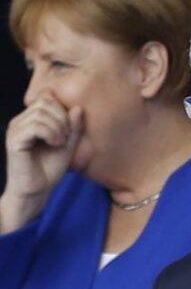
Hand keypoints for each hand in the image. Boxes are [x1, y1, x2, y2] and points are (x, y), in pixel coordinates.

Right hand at [4, 96, 80, 230]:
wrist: (36, 190)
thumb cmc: (50, 169)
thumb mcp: (68, 145)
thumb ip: (73, 127)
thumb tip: (79, 107)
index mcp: (30, 119)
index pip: (46, 97)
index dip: (62, 109)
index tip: (69, 129)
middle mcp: (20, 121)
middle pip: (44, 102)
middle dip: (62, 118)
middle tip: (66, 137)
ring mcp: (15, 130)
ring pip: (40, 113)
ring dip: (58, 127)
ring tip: (61, 143)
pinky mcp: (14, 140)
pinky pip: (34, 127)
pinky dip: (50, 134)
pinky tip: (55, 144)